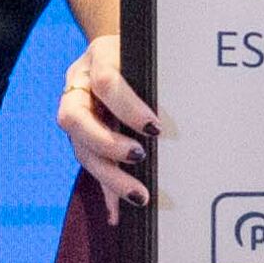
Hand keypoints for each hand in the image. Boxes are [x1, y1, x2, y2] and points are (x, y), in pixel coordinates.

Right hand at [53, 31, 153, 222]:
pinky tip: (118, 214)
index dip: (127, 106)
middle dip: (106, 145)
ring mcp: (76, 114)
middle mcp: (77, 88)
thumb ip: (157, 73)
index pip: (105, 82)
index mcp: (96, 59)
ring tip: (139, 196)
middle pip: (75, 121)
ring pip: (80, 149)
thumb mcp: (149, 51)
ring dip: (109, 176)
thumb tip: (188, 104)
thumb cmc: (142, 51)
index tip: (154, 127)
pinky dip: (105, 192)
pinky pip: (92, 166)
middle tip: (139, 157)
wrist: (121, 48)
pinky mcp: (82, 137)